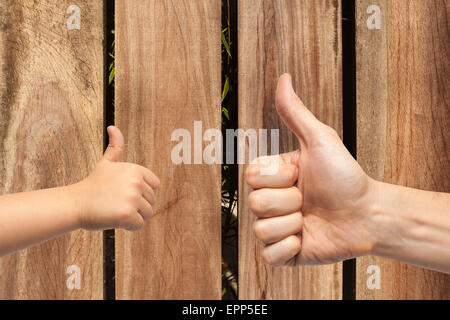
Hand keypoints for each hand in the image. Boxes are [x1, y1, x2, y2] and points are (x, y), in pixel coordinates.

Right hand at [74, 126, 159, 230]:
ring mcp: (132, 198)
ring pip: (148, 214)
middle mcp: (136, 182)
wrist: (75, 204)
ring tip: (116, 210)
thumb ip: (115, 147)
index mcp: (136, 169)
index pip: (155, 186)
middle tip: (117, 203)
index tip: (124, 193)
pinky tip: (115, 219)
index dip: (142, 192)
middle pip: (152, 201)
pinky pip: (139, 225)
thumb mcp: (106, 163)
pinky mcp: (128, 214)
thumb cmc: (92, 186)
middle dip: (137, 206)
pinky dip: (129, 227)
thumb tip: (113, 127)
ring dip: (134, 217)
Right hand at [245, 74, 378, 265]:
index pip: (250, 177)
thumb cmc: (345, 176)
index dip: (278, 177)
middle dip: (290, 201)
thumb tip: (284, 78)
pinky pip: (268, 255)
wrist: (368, 214)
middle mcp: (270, 202)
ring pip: (262, 230)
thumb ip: (295, 112)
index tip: (300, 175)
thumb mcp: (319, 140)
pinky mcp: (283, 254)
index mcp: (272, 177)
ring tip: (310, 220)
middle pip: (256, 204)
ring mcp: (275, 229)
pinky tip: (306, 238)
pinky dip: (289, 248)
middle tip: (309, 200)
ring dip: (293, 224)